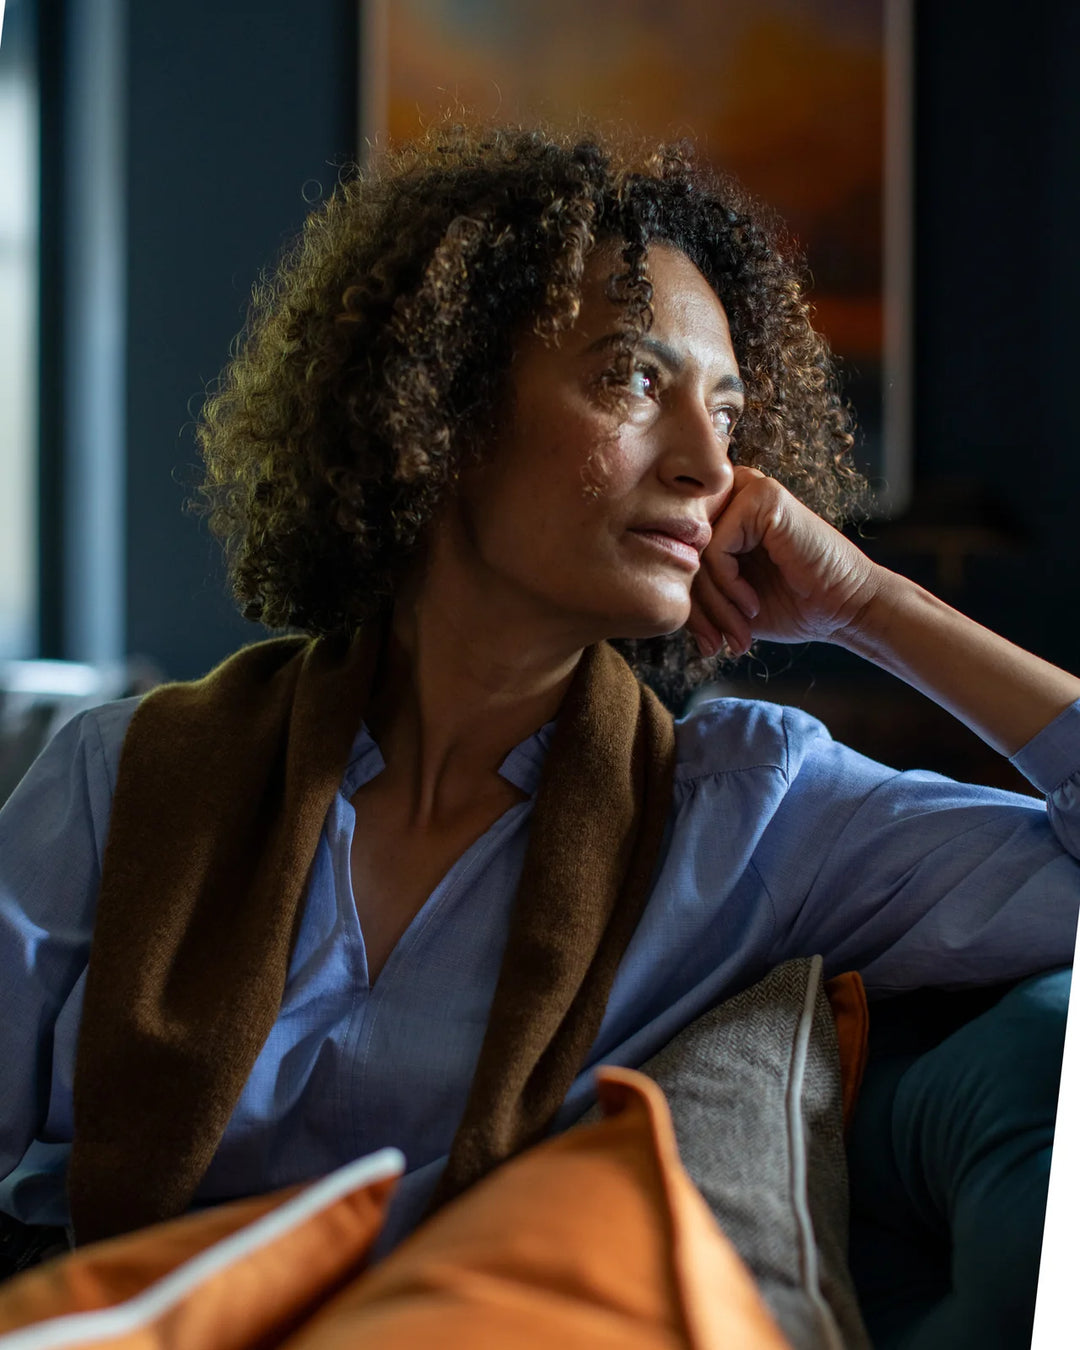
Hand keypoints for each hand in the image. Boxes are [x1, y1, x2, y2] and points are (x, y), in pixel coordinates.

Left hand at [687, 467, 881, 656]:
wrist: (845, 609)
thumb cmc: (790, 604)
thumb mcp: (725, 602)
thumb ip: (690, 588)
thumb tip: (646, 595)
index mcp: (720, 512)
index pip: (673, 550)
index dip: (685, 601)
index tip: (706, 641)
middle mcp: (729, 493)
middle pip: (679, 550)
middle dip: (695, 607)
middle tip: (715, 642)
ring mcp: (747, 489)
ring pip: (694, 552)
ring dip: (713, 604)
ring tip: (738, 631)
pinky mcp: (762, 496)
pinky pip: (715, 548)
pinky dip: (728, 586)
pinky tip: (751, 604)